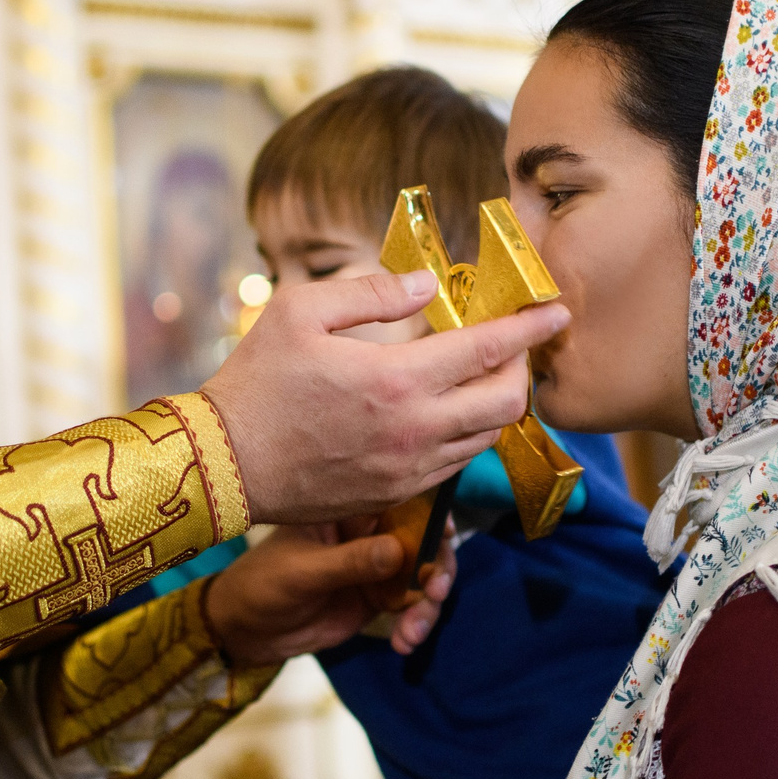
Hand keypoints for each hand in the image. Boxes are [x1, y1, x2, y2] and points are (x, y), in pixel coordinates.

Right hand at [202, 272, 568, 524]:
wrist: (222, 465)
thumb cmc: (255, 383)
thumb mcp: (299, 312)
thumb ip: (371, 291)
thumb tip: (426, 284)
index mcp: (396, 380)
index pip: (489, 350)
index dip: (530, 327)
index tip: (556, 310)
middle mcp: (415, 430)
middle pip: (507, 403)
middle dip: (522, 368)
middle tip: (511, 344)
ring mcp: (408, 469)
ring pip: (485, 437)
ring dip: (495, 403)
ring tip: (480, 374)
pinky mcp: (395, 494)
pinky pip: (454, 464)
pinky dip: (466, 433)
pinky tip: (445, 411)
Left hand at [204, 519, 456, 664]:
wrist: (245, 631)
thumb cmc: (261, 585)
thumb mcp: (301, 572)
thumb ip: (349, 562)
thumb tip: (398, 551)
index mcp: (348, 510)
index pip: (398, 501)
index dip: (429, 513)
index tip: (445, 535)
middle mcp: (370, 533)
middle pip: (423, 539)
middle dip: (437, 567)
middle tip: (435, 592)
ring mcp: (377, 567)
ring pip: (423, 576)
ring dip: (426, 604)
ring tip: (412, 632)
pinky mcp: (378, 599)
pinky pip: (411, 607)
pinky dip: (415, 624)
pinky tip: (403, 643)